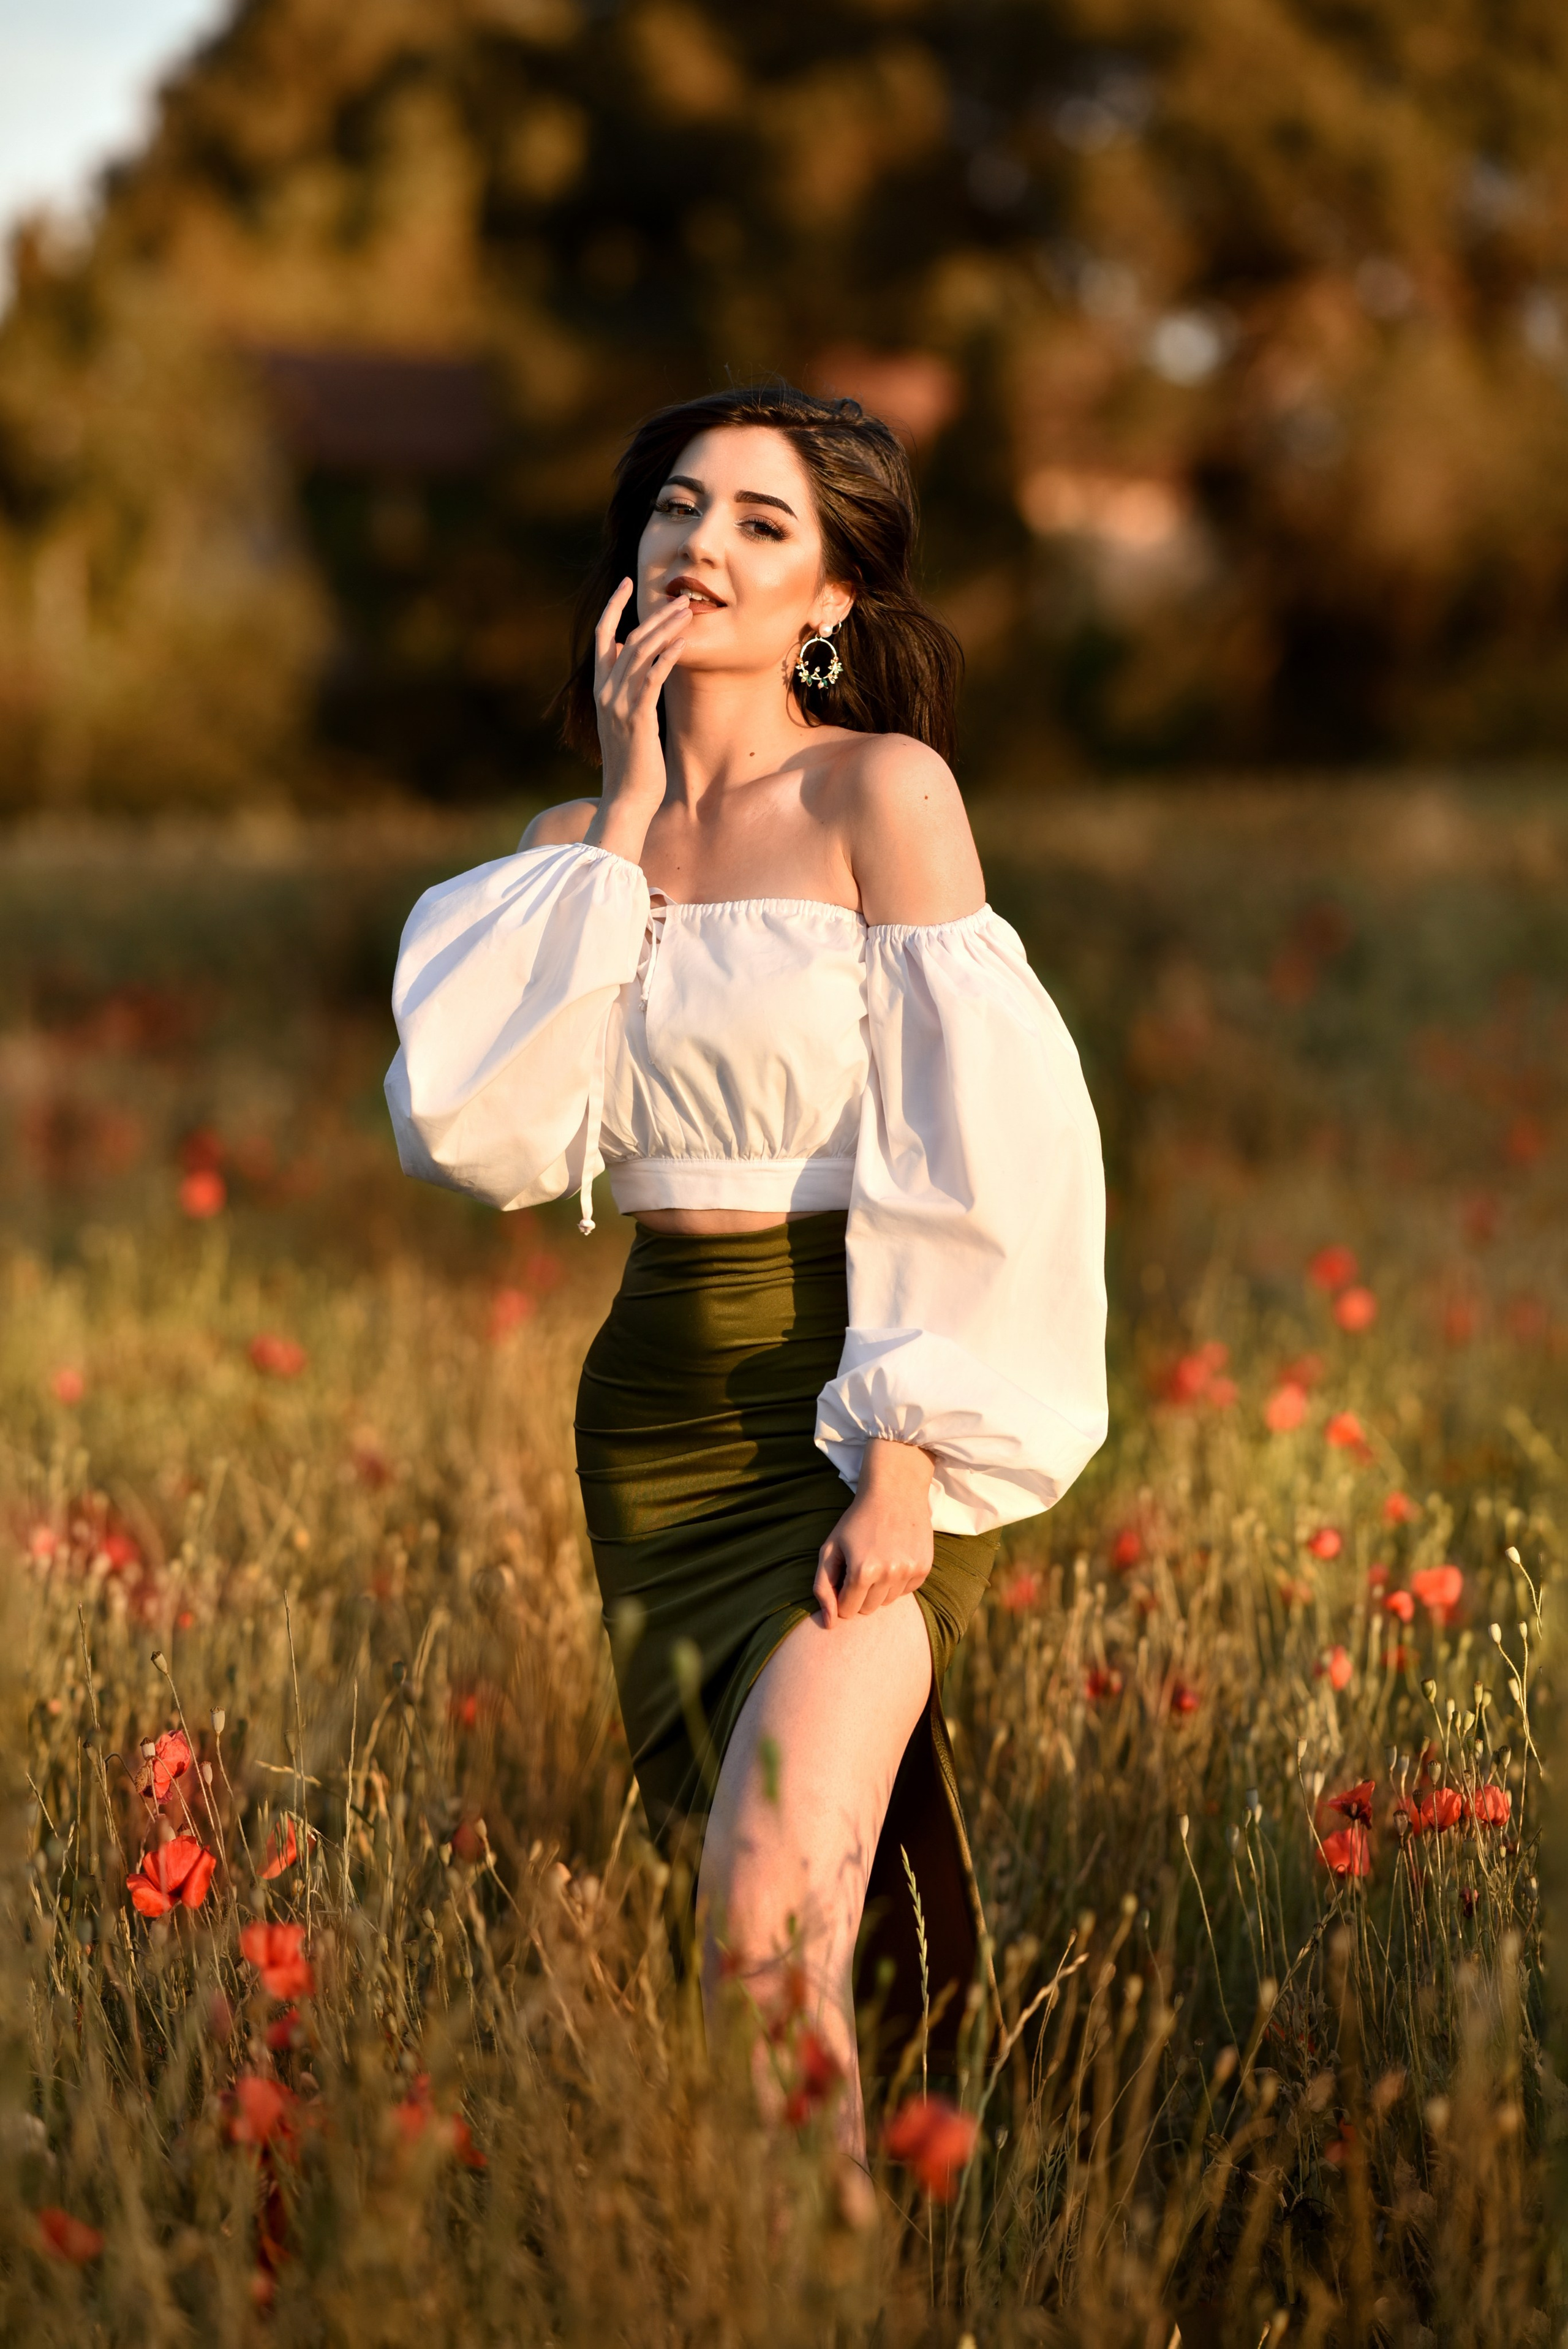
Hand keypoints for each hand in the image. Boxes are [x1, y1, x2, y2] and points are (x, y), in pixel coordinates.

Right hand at [585, 578, 688, 860]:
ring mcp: (619, 705)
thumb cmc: (630, 761)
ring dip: (664, 630)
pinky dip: (666, 658)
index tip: (627, 583)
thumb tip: (620, 651)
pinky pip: (651, 680)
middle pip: (626, 639)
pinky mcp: (637, 719)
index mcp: (600, 689)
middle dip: (652, 615)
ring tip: (686, 612)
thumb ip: (620, 684)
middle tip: (679, 597)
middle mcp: (605, 692)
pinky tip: (683, 643)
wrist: (626, 799)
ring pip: (639, 654)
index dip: (613, 607)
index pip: (602, 637)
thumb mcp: (621, 717)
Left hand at [814, 1438, 935, 1627]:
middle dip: (859, 1594)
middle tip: (860, 1566)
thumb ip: (823, 1587)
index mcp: (861, 1571)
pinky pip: (906, 1592)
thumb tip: (828, 1625)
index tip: (844, 1575)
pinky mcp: (924, 1568)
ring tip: (877, 1559)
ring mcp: (909, 1571)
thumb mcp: (830, 1548)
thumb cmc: (856, 1521)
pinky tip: (894, 1557)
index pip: (847, 1611)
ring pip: (888, 1602)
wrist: (894, 1492)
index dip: (841, 1596)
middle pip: (868, 1609)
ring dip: (879, 1588)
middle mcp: (888, 1574)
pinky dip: (897, 1581)